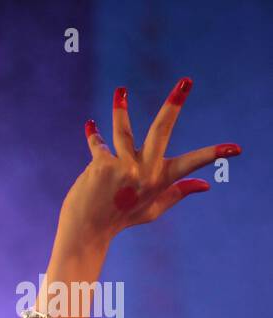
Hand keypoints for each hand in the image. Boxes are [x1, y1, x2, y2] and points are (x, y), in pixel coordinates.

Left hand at [57, 77, 239, 248]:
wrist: (87, 231)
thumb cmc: (121, 220)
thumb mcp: (152, 210)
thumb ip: (177, 194)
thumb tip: (206, 184)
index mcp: (158, 180)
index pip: (190, 164)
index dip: (213, 155)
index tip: (235, 149)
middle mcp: (142, 171)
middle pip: (161, 131)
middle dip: (174, 105)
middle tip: (186, 81)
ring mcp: (121, 167)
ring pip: (123, 131)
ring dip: (121, 109)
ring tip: (121, 90)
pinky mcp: (100, 166)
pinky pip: (99, 144)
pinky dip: (94, 135)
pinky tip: (90, 126)